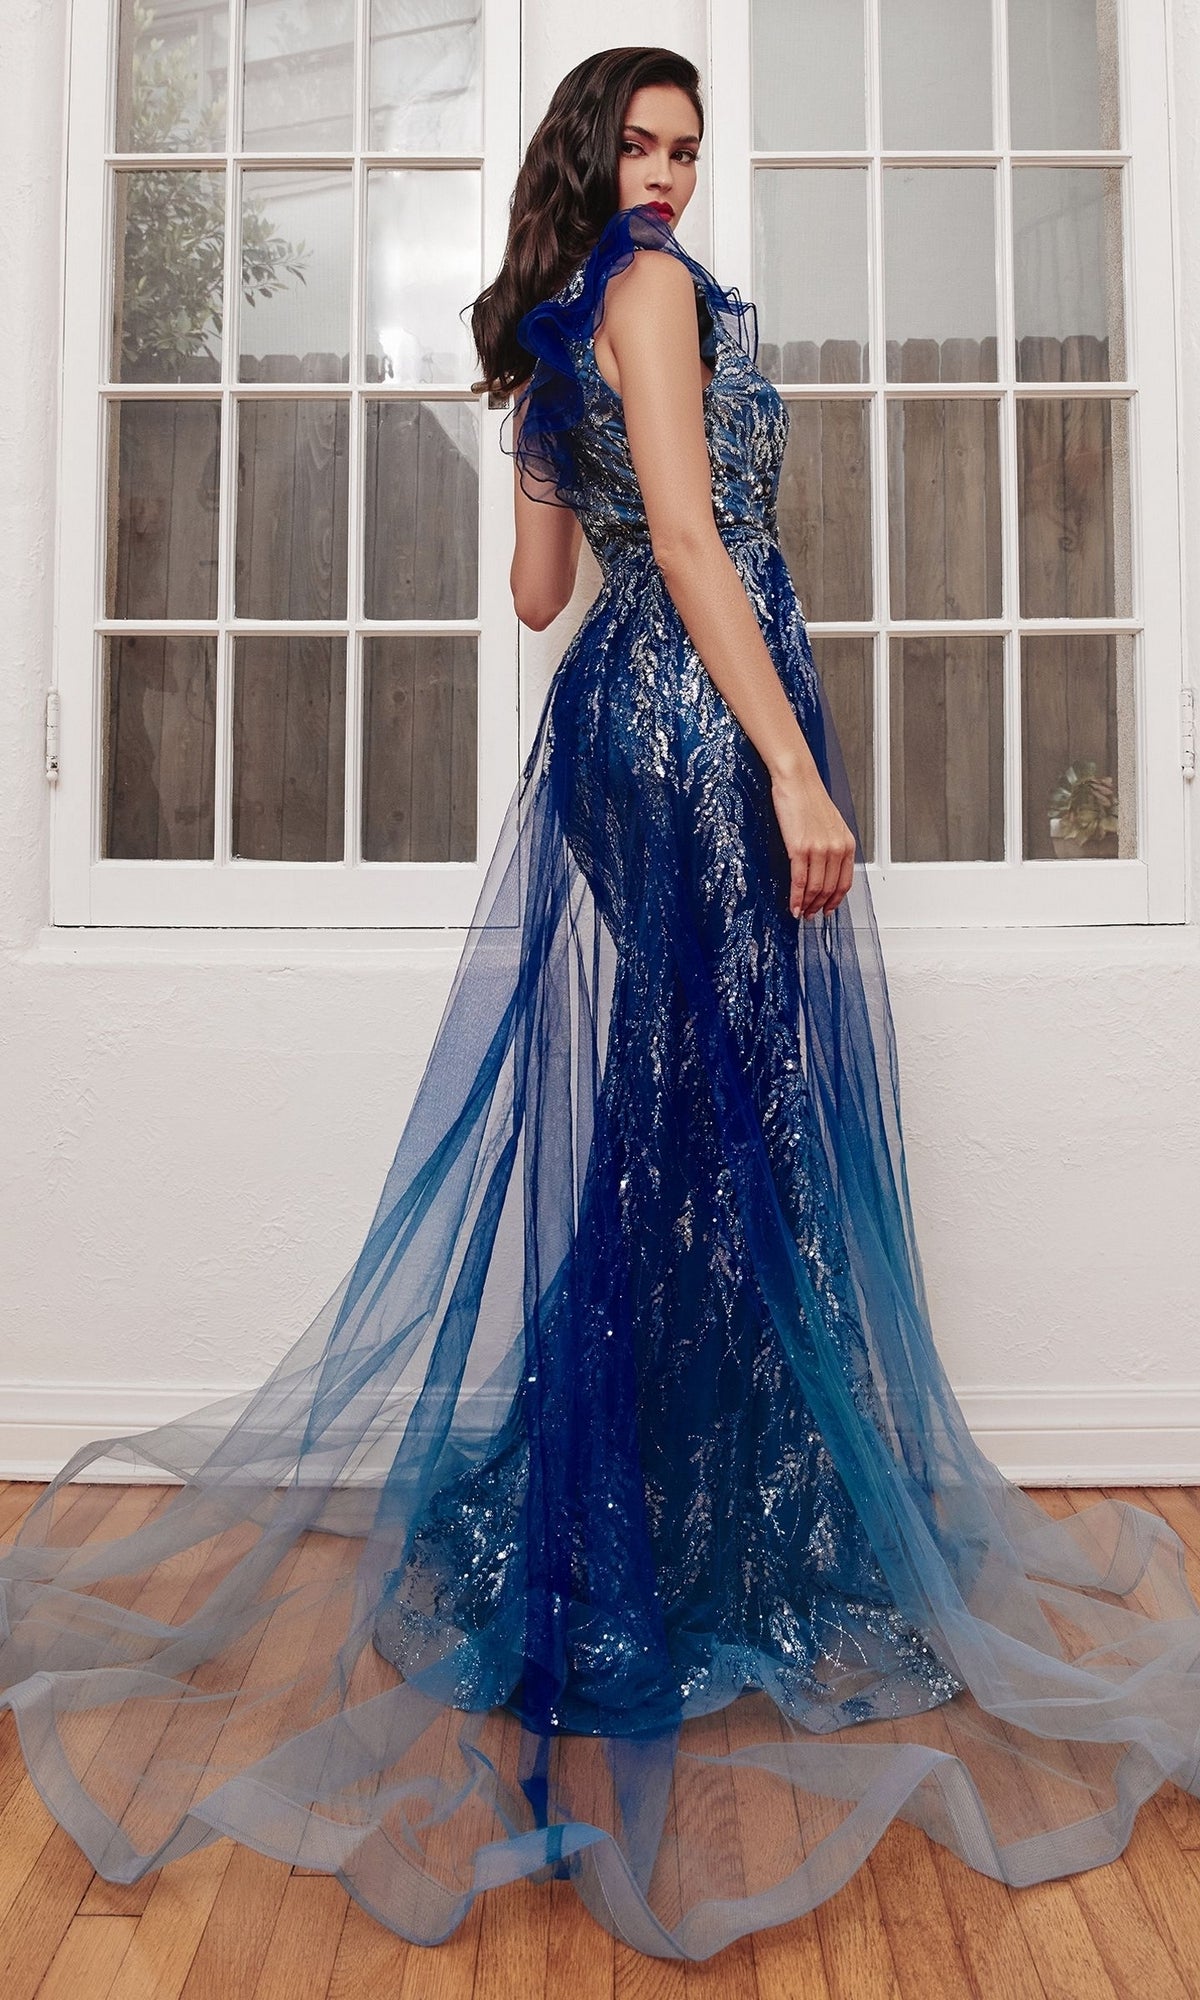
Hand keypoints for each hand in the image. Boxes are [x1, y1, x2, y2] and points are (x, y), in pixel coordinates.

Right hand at [770, 769, 855, 919]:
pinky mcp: (800, 848)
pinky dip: (796, 898)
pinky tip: (793, 906)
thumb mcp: (829, 824)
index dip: (836, 900)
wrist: (796, 780)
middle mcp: (837, 848)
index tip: (828, 909)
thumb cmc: (808, 798)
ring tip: (800, 913)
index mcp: (847, 843)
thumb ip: (831, 846)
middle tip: (810, 915)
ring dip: (807, 906)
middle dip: (819, 907)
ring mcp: (819, 849)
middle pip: (829, 889)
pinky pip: (800, 881)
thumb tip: (822, 869)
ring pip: (815, 889)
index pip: (845, 882)